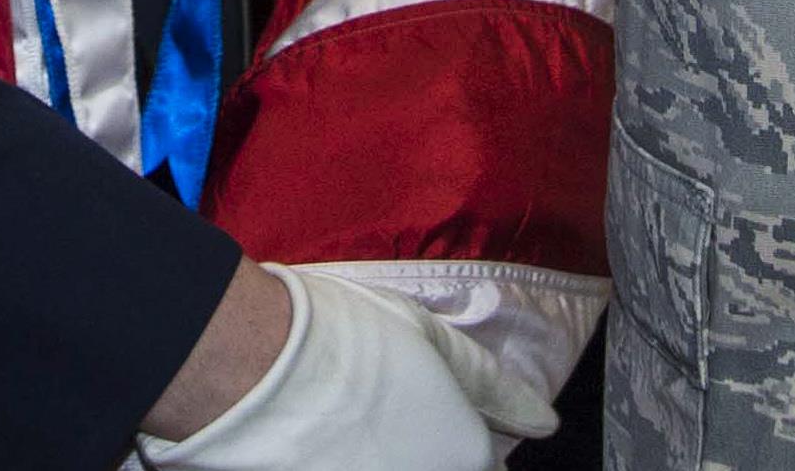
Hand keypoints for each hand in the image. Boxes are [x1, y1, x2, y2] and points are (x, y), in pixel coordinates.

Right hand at [140, 262, 554, 468]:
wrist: (250, 363)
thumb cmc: (341, 336)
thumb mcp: (430, 338)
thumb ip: (493, 386)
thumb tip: (545, 421)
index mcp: (464, 453)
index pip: (485, 466)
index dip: (457, 442)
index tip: (422, 420)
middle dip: (421, 454)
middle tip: (383, 423)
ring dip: (385, 458)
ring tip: (348, 433)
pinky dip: (346, 464)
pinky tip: (324, 446)